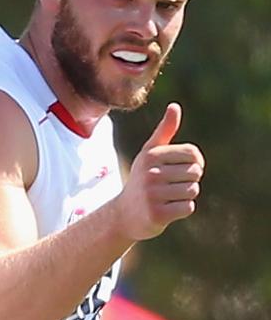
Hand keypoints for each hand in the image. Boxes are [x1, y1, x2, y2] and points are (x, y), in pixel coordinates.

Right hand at [114, 103, 203, 239]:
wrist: (124, 214)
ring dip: (185, 195)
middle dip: (189, 181)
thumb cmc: (143, 180)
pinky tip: (167, 209)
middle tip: (171, 186)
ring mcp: (152, 194)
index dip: (195, 162)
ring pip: (193, 190)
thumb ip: (164, 131)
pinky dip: (182, 209)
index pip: (192, 154)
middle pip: (195, 173)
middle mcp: (150, 173)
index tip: (184, 169)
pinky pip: (188, 207)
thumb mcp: (149, 154)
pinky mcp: (157, 214)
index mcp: (150, 155)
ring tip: (168, 197)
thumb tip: (175, 105)